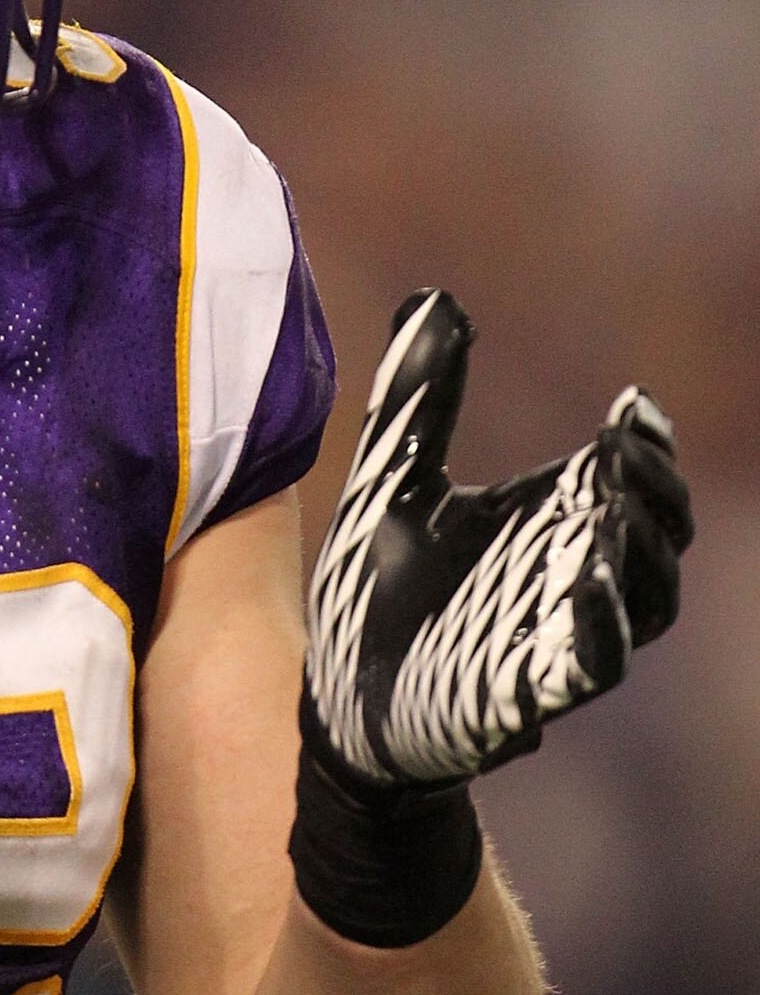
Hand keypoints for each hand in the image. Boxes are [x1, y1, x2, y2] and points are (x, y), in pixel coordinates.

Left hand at [305, 290, 691, 787]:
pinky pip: (593, 663)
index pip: (636, 479)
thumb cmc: (373, 591)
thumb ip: (419, 397)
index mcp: (550, 521)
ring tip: (609, 505)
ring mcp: (558, 636)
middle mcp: (572, 577)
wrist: (331, 694)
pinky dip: (599, 628)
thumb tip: (434, 300)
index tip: (628, 408)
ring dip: (641, 552)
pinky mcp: (530, 691)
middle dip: (654, 491)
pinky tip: (587, 586)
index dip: (649, 445)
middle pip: (662, 534)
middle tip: (618, 450)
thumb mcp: (393, 478)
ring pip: (648, 600)